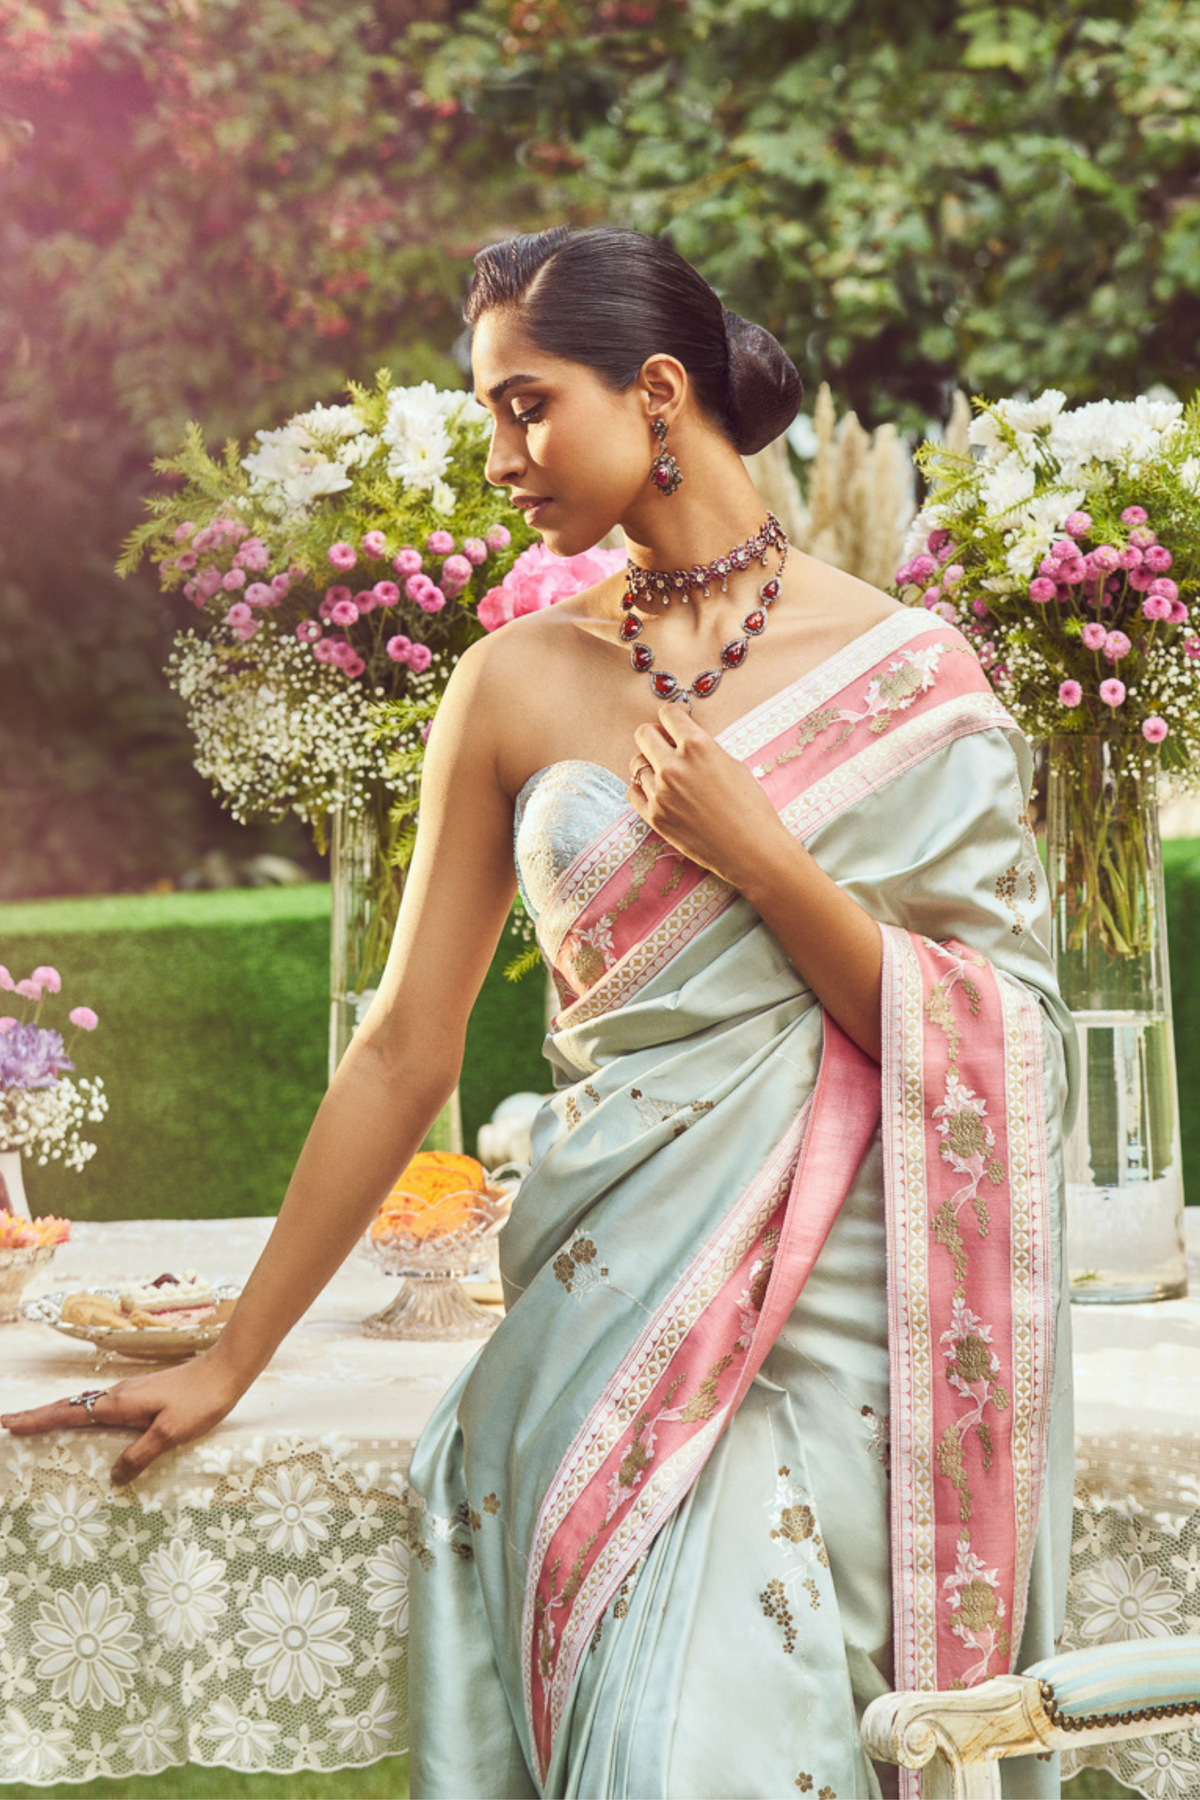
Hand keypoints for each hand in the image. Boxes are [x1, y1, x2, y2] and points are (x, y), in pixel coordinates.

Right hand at [0, 1350, 244, 1486]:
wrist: (227, 1370)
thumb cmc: (201, 1400)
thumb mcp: (170, 1433)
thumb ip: (139, 1455)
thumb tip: (113, 1476)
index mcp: (118, 1403)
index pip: (68, 1413)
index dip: (37, 1420)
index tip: (8, 1424)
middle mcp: (119, 1395)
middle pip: (69, 1406)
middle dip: (37, 1415)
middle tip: (9, 1425)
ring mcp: (130, 1393)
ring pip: (84, 1404)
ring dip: (58, 1413)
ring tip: (36, 1424)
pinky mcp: (143, 1394)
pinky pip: (101, 1405)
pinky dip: (82, 1412)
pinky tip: (86, 1421)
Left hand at [627, 703, 784, 886]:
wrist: (751, 850)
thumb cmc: (751, 807)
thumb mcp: (732, 765)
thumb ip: (703, 749)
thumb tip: (684, 738)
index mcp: (697, 746)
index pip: (668, 713)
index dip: (674, 714)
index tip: (678, 719)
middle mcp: (673, 766)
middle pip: (643, 734)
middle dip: (655, 734)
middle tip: (667, 743)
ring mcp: (660, 793)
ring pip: (637, 764)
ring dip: (650, 764)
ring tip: (667, 774)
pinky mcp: (654, 817)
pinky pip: (633, 792)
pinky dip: (642, 788)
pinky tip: (657, 790)